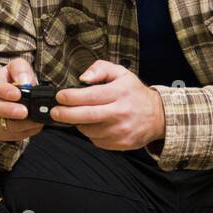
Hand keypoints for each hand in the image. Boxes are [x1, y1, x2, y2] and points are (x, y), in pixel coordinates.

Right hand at [0, 57, 43, 142]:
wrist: (1, 98)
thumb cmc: (11, 81)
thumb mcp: (16, 68)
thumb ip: (21, 69)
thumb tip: (26, 82)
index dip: (4, 91)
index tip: (17, 94)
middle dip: (10, 111)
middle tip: (24, 112)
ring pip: (5, 126)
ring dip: (23, 124)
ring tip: (37, 120)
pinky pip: (12, 136)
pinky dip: (27, 132)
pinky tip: (36, 125)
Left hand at [50, 60, 165, 150]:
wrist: (157, 116)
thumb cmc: (134, 93)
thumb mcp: (121, 73)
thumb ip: (100, 69)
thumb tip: (83, 77)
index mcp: (120, 93)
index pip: (90, 96)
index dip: (71, 97)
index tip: (59, 97)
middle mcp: (121, 112)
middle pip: (86, 116)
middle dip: (65, 114)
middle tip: (55, 112)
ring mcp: (121, 130)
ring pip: (89, 130)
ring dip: (79, 123)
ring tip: (81, 115)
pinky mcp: (120, 144)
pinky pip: (96, 140)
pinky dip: (90, 133)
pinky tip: (95, 124)